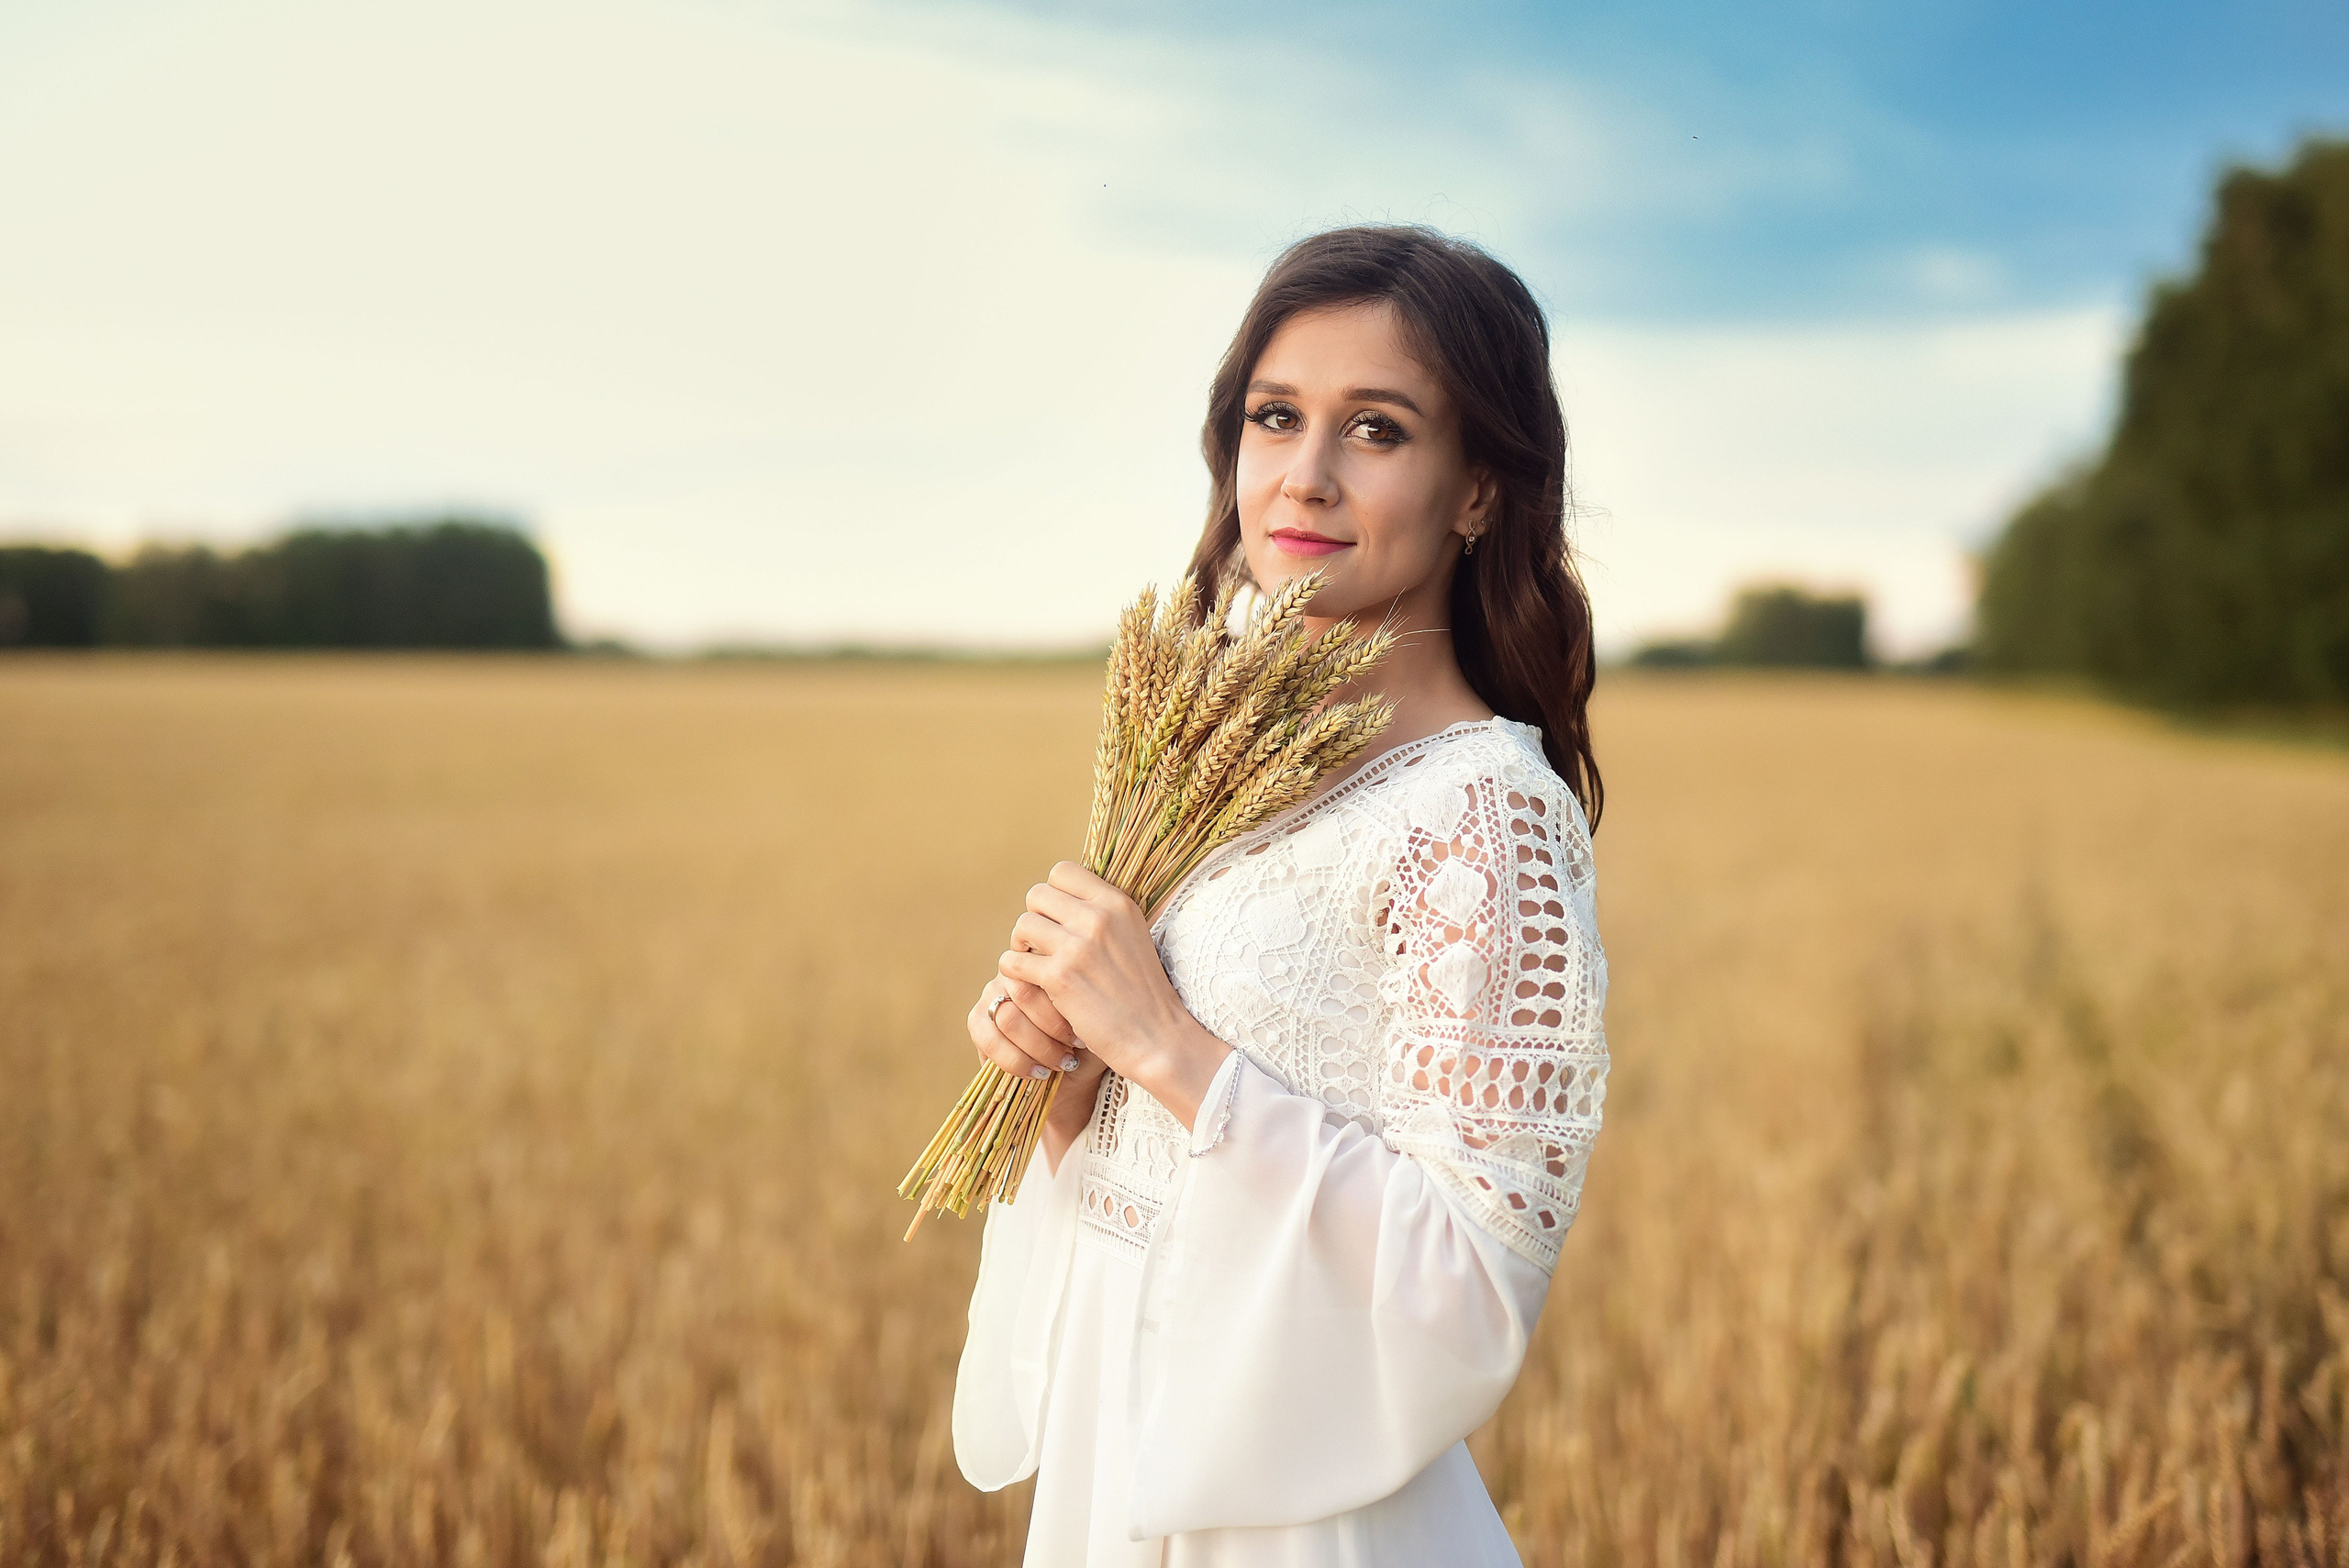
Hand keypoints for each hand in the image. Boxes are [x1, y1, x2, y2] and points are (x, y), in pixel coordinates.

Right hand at [967, 974, 1107, 1173]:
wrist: (1075, 1072)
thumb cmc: (1094, 1038)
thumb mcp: (1101, 1016)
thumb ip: (1091, 995)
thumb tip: (1088, 989)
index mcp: (1047, 961)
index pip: (1047, 971)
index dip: (1064, 1008)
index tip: (1084, 1033)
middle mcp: (1016, 971)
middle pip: (1025, 991)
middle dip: (1052, 1027)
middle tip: (1074, 1047)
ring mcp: (993, 992)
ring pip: (1009, 1018)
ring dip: (1038, 1046)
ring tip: (1062, 1062)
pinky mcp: (978, 1020)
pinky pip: (989, 1038)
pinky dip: (1016, 1060)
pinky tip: (1039, 1072)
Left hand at [998, 862, 1231, 1129]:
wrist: (1158, 1037)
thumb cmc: (1143, 992)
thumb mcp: (1133, 936)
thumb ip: (1103, 915)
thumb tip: (1061, 901)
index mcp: (1117, 903)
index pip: (1062, 872)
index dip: (1052, 896)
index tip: (1058, 921)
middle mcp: (1098, 918)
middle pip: (1036, 895)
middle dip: (1034, 919)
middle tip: (1042, 946)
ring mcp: (1077, 947)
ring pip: (1021, 926)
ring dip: (1021, 947)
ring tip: (1035, 966)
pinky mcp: (1059, 978)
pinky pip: (1013, 961)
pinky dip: (1015, 974)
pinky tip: (1033, 986)